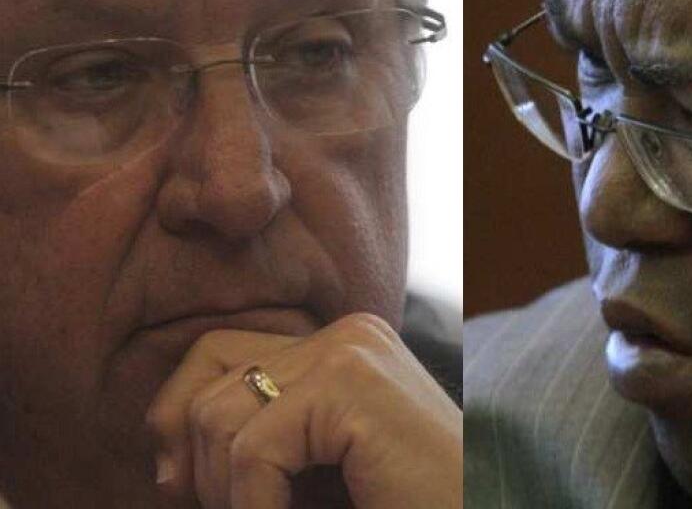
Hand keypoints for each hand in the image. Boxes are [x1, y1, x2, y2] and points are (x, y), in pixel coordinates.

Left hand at [145, 314, 462, 508]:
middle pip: (206, 376)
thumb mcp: (308, 475)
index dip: (179, 422)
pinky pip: (254, 449)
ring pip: (217, 416)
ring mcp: (351, 350)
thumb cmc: (396, 504)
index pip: (215, 355)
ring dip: (226, 495)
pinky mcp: (354, 383)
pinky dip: (254, 506)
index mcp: (337, 347)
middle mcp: (345, 334)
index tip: (184, 492)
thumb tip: (163, 466)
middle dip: (196, 461)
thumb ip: (252, 445)